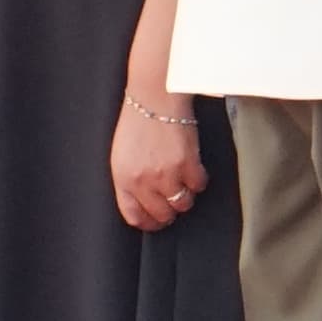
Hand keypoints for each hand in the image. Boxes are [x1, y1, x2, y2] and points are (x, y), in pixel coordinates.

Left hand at [112, 93, 207, 232]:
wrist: (154, 97)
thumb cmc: (137, 123)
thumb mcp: (122, 156)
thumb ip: (130, 181)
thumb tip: (144, 203)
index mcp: (123, 179)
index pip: (135, 216)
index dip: (149, 223)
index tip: (156, 221)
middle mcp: (144, 180)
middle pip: (162, 214)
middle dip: (169, 211)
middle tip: (173, 200)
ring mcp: (166, 173)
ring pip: (183, 203)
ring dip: (185, 196)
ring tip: (183, 181)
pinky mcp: (187, 163)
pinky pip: (199, 185)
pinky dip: (199, 180)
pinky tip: (194, 168)